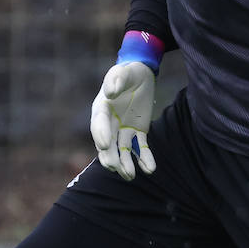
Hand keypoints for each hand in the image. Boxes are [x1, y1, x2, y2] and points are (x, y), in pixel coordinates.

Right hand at [89, 61, 156, 180]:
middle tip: (115, 167)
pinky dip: (144, 158)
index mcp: (101, 108)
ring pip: (122, 150)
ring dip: (126, 164)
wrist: (142, 74)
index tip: (103, 145)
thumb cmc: (128, 72)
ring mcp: (123, 129)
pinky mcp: (138, 132)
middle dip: (110, 156)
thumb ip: (116, 79)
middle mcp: (110, 123)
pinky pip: (140, 148)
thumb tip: (110, 91)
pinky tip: (150, 169)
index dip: (100, 134)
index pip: (99, 123)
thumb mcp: (122, 71)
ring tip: (130, 176)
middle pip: (107, 143)